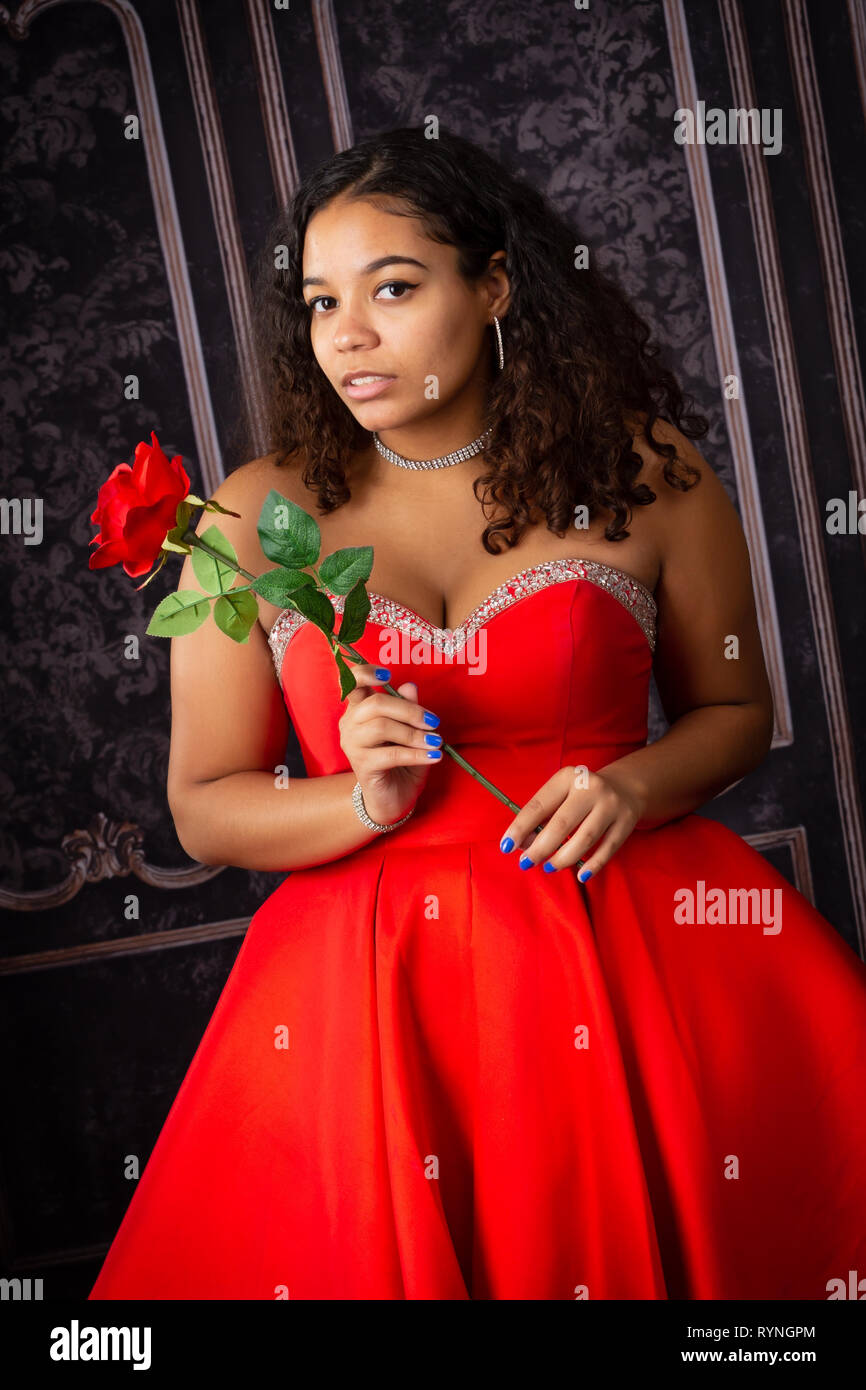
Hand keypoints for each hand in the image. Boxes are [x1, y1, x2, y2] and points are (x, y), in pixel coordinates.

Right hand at [339, 667, 443, 826]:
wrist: (395, 798)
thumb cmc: (402, 762)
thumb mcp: (411, 731)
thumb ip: (409, 708)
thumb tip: (410, 686)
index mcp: (359, 710)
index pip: (352, 683)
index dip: (366, 673)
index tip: (387, 674)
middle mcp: (350, 724)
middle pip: (375, 704)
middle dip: (409, 710)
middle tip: (433, 722)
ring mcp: (353, 745)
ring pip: (381, 727)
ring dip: (414, 734)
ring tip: (436, 742)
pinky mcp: (363, 766)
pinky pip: (391, 754)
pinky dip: (416, 754)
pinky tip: (434, 756)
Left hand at [498, 764, 646, 878]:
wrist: (625, 788)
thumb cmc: (581, 796)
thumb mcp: (561, 795)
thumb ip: (541, 817)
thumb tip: (523, 845)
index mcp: (567, 777)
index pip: (539, 805)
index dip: (521, 827)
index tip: (507, 845)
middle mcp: (591, 788)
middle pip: (561, 824)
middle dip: (540, 847)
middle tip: (526, 862)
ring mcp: (611, 805)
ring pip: (584, 839)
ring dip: (563, 858)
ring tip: (548, 867)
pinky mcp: (626, 822)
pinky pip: (607, 849)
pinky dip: (593, 865)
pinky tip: (580, 875)